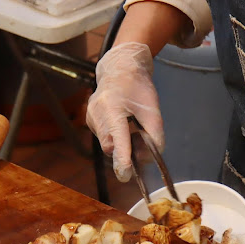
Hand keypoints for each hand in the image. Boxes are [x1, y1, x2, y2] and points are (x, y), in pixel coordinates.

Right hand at [86, 42, 163, 181]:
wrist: (119, 68)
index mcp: (112, 108)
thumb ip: (155, 133)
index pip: (118, 139)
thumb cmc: (137, 86)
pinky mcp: (90, 121)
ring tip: (132, 124)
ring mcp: (90, 118)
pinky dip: (116, 137)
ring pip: (108, 144)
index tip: (126, 175)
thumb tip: (153, 156)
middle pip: (112, 146)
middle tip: (142, 138)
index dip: (123, 158)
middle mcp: (96, 114)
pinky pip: (104, 138)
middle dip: (126, 150)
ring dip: (122, 143)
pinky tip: (122, 122)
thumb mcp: (153, 108)